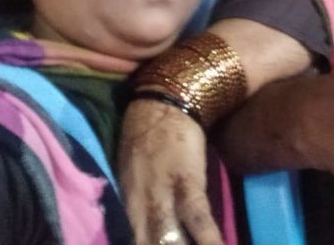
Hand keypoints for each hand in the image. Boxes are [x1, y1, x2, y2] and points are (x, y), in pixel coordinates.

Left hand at [119, 99, 222, 244]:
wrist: (161, 103)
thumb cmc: (147, 136)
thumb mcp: (131, 174)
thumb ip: (135, 202)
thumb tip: (141, 228)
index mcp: (125, 204)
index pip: (128, 241)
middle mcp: (137, 206)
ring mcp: (162, 195)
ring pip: (169, 242)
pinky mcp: (187, 183)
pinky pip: (198, 220)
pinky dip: (209, 240)